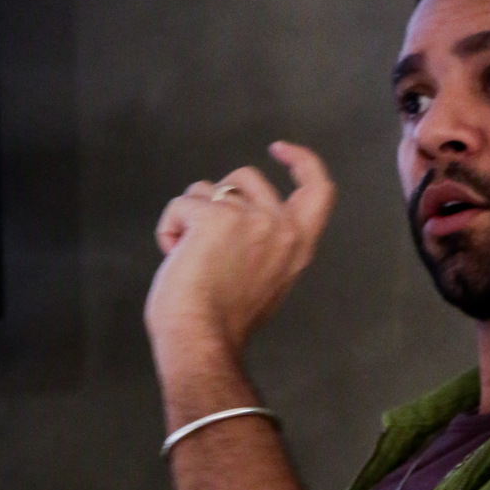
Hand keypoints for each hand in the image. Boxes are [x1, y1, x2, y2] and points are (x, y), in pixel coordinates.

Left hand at [144, 142, 336, 362]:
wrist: (203, 340)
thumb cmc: (225, 321)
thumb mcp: (268, 279)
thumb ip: (267, 244)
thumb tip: (240, 215)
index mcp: (299, 245)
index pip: (319, 188)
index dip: (302, 160)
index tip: (279, 149)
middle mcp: (282, 227)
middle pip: (246, 177)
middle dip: (217, 197)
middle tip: (203, 239)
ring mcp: (251, 219)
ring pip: (207, 190)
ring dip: (190, 218)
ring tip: (189, 258)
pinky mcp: (216, 217)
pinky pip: (181, 204)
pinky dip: (170, 229)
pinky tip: (173, 256)